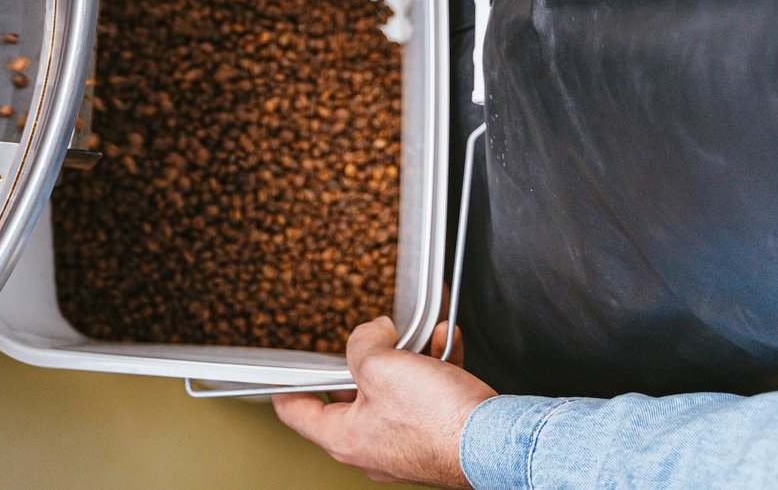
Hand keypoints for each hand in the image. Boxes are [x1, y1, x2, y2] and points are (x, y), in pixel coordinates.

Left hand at [273, 318, 495, 487]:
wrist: (497, 441)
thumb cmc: (437, 420)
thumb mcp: (380, 365)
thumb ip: (362, 342)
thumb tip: (372, 332)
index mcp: (345, 437)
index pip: (297, 413)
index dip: (284, 387)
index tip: (279, 373)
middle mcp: (372, 446)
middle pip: (348, 397)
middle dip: (360, 361)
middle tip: (366, 339)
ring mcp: (406, 442)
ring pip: (394, 390)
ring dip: (406, 356)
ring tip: (416, 334)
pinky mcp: (437, 434)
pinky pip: (427, 393)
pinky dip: (435, 365)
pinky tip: (444, 341)